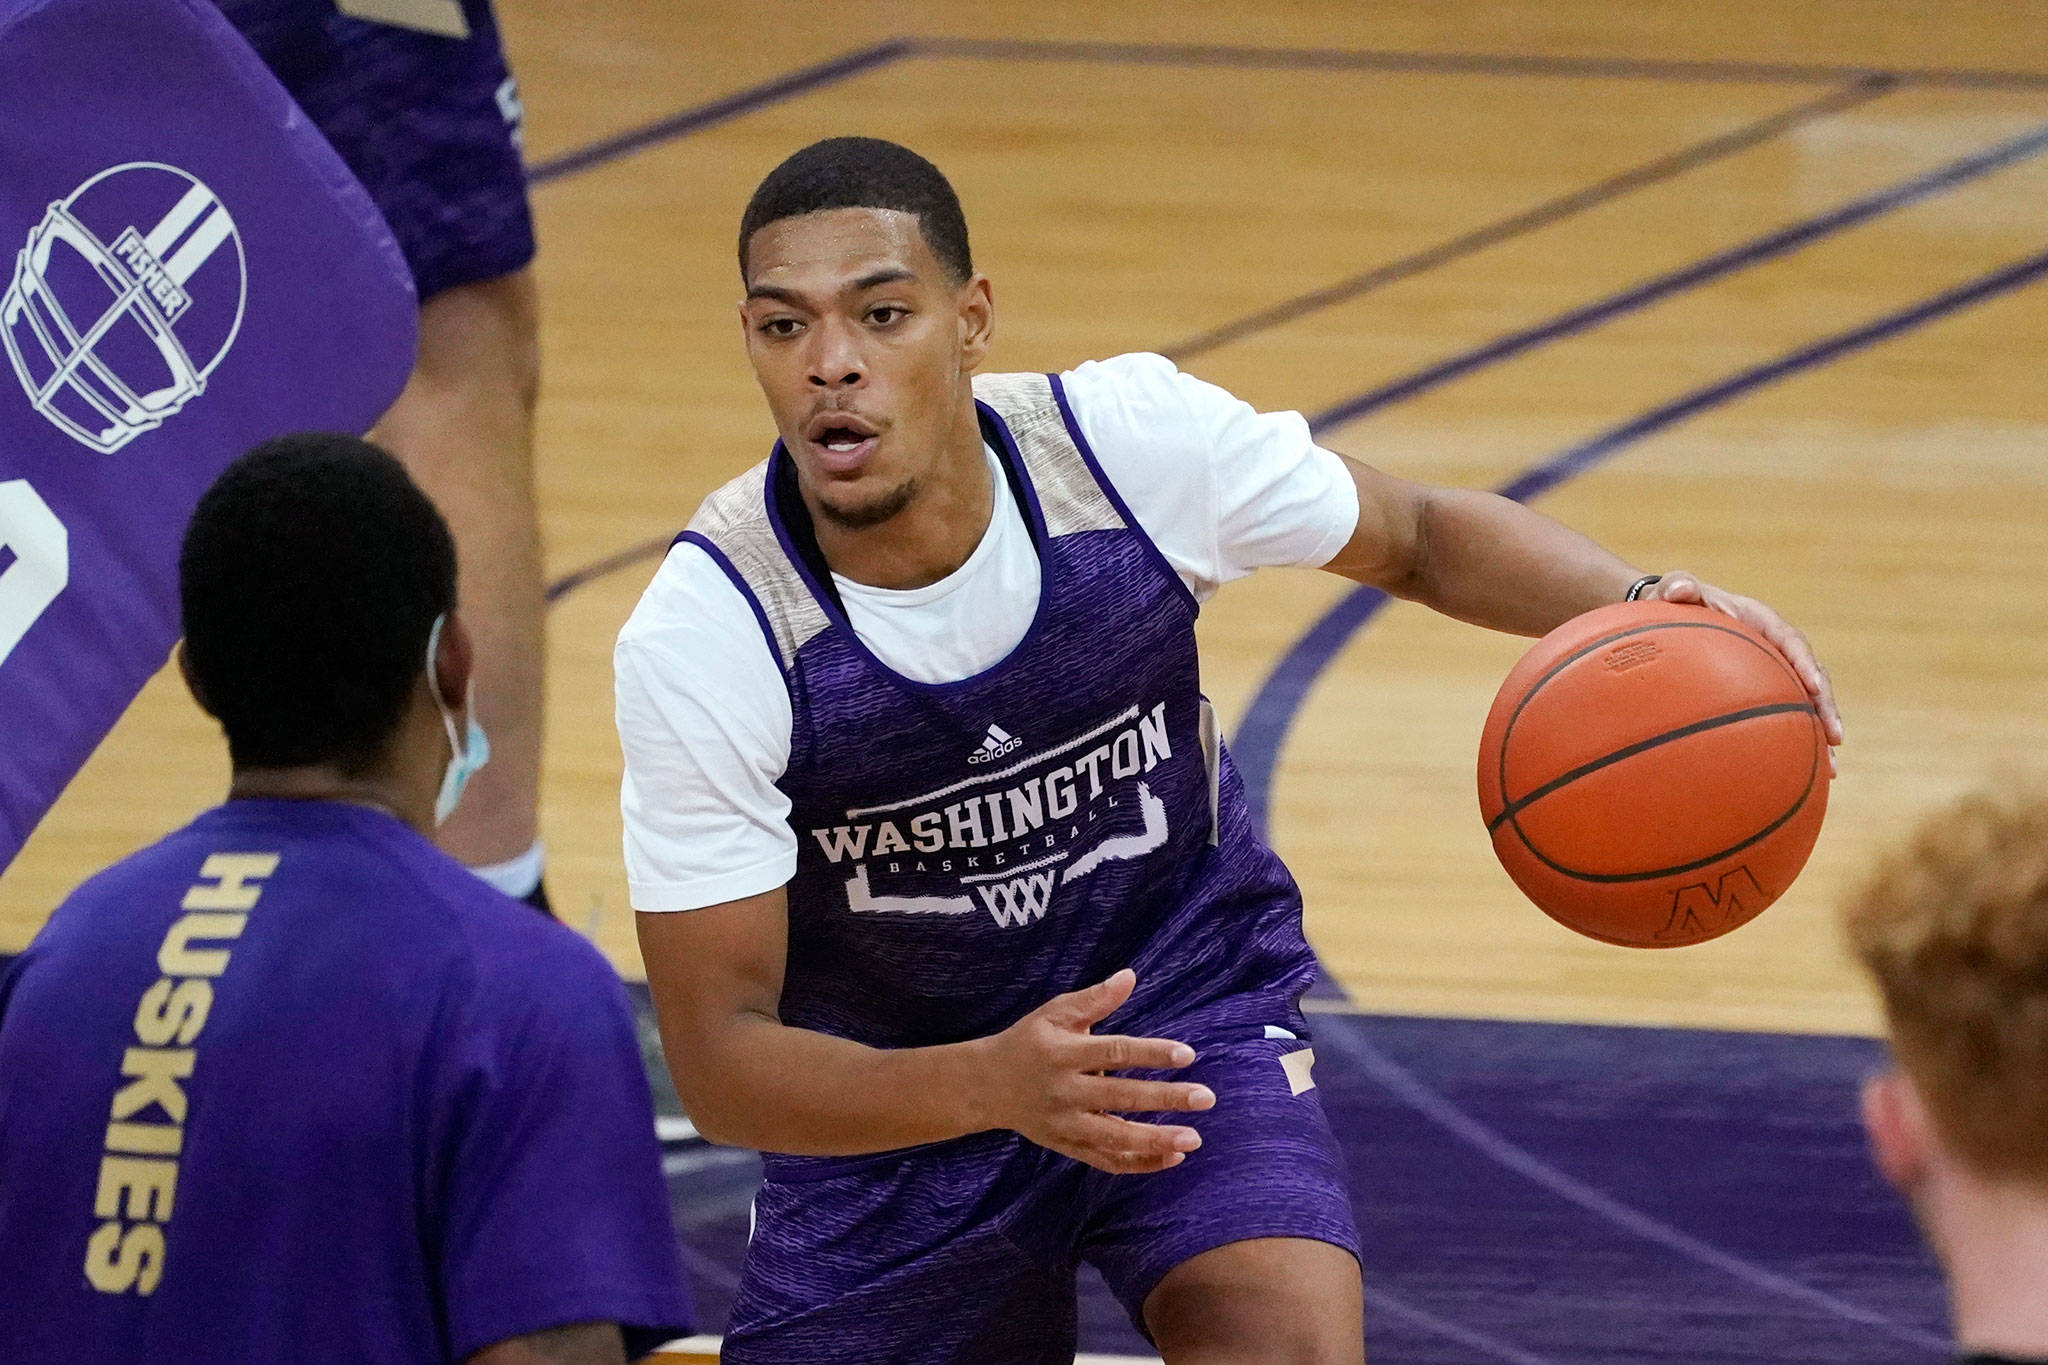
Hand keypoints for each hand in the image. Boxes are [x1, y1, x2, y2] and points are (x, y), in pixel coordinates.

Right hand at [973, 968, 1212, 1174]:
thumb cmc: (1028, 1041)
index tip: (1187, 1054)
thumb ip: (1094, 998)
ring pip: (1115, 1138)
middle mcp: (1065, 1092)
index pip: (1114, 1053)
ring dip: (1157, 1140)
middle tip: (1205, 1097)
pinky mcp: (1068, 1146)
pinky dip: (1140, 1163)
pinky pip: (1107, 1161)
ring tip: (1194, 1138)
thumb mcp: (1054, 1013)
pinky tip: (1173, 1156)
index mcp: (1063, 1054)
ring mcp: (1066, 1124)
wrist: (986, 1085)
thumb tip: (1130, 976)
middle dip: (1165, 1099)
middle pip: (1121, 1097)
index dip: (1151, 1054)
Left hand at [1638, 572, 1843, 768]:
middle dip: (1826, 706)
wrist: (1671, 613)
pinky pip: (1788, 714)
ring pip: (1807, 701)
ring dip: (1820, 731)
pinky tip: (1809, 776)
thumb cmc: (1674, 602)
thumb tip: (1682, 589)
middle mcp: (1776, 646)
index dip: (1805, 663)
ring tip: (1833, 769)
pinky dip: (1799, 741)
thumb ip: (1677, 586)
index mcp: (1760, 620)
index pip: (1790, 640)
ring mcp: (1775, 669)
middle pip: (1812, 676)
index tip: (1815, 687)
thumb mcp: (1673, 590)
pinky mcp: (1767, 689)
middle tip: (1834, 736)